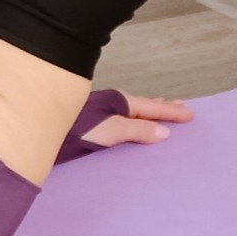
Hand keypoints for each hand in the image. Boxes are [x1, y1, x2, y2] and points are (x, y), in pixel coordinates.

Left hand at [77, 92, 192, 147]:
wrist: (46, 124)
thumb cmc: (81, 127)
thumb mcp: (114, 130)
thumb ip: (139, 130)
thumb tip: (165, 131)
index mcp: (122, 103)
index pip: (153, 108)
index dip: (172, 112)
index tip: (191, 114)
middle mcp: (115, 104)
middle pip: (145, 105)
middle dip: (163, 107)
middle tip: (180, 106)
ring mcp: (105, 110)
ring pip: (134, 110)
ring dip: (150, 111)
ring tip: (161, 110)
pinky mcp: (95, 120)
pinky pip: (125, 116)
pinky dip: (137, 117)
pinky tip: (133, 121)